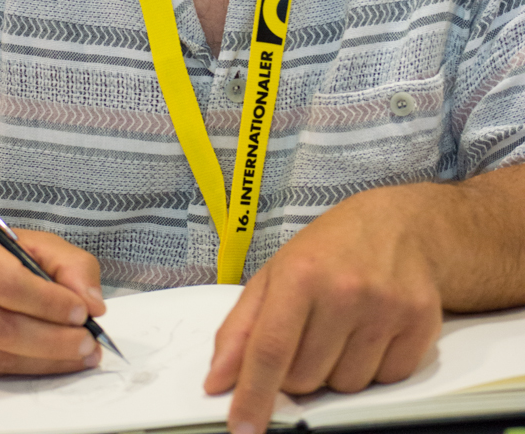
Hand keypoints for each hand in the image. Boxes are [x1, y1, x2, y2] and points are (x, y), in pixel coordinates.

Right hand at [0, 225, 105, 375]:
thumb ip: (69, 264)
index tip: (82, 312)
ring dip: (45, 360)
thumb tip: (92, 303)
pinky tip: (51, 361)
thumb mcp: (31, 242)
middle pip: (3, 328)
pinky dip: (27, 369)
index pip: (8, 284)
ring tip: (79, 354)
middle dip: (53, 340)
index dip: (48, 302)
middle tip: (88, 342)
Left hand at [205, 187, 441, 433]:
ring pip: (346, 386)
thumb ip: (241, 327)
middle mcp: (344, 290)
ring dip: (337, 369)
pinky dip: (374, 367)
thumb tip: (218, 379)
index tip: (243, 429)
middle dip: (299, 370)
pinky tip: (372, 330)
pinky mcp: (419, 323)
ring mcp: (385, 308)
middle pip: (306, 378)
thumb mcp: (275, 273)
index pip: (270, 350)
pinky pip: (386, 381)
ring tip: (343, 326)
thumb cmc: (330, 249)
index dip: (253, 396)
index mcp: (300, 274)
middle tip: (309, 333)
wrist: (397, 224)